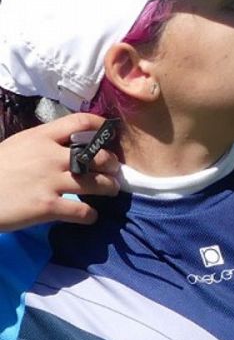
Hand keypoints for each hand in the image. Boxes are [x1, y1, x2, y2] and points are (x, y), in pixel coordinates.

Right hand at [0, 113, 121, 229]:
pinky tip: (89, 216)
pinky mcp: (47, 206)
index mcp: (40, 137)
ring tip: (110, 191)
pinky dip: (91, 215)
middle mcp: (50, 156)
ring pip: (97, 183)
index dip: (101, 126)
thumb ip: (39, 144)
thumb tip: (62, 146)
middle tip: (113, 172)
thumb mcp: (15, 147)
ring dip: (109, 188)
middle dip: (111, 165)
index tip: (111, 133)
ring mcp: (50, 181)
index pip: (80, 122)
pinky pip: (83, 211)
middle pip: (98, 156)